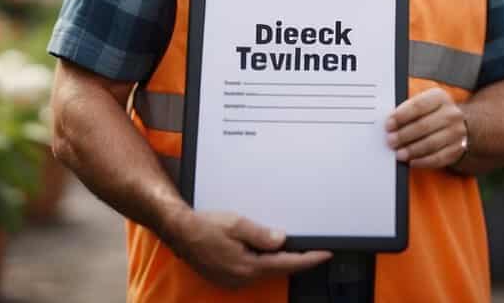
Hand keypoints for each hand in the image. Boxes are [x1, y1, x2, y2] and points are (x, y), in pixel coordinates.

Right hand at [167, 209, 330, 288]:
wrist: (178, 231)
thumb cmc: (204, 225)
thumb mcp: (237, 224)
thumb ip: (262, 234)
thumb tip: (282, 240)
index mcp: (248, 266)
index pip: (287, 263)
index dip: (309, 259)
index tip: (326, 253)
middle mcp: (242, 278)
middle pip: (278, 269)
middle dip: (297, 259)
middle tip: (315, 248)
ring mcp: (233, 280)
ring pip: (265, 270)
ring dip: (279, 260)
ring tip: (293, 247)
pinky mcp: (227, 277)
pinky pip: (252, 271)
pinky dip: (263, 262)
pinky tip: (265, 251)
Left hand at [385, 87, 467, 168]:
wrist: (455, 125)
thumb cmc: (431, 114)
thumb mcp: (422, 105)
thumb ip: (407, 111)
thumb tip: (390, 123)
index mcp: (439, 97)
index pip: (418, 105)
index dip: (401, 116)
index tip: (388, 125)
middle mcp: (451, 113)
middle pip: (424, 125)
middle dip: (404, 135)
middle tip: (390, 141)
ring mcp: (456, 132)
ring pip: (431, 143)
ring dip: (412, 150)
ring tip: (398, 154)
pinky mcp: (457, 149)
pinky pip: (438, 158)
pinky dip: (423, 161)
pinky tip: (412, 161)